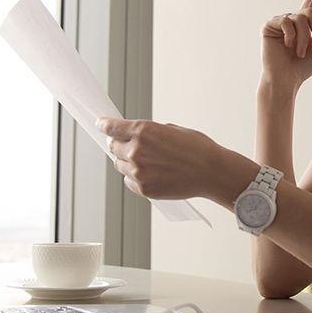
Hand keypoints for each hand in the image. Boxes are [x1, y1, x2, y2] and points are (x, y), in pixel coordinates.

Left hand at [96, 117, 222, 199]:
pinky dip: (135, 177)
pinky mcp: (143, 189)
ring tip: (147, 161)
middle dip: (117, 144)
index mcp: (143, 131)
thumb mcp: (171, 129)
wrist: (211, 171)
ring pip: (119, 165)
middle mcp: (136, 150)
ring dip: (126, 161)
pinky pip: (129, 181)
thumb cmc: (196, 147)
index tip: (100, 124)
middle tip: (126, 144)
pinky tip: (151, 173)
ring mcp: (138, 171)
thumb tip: (133, 137)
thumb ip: (148, 132)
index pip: (111, 127)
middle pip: (112, 147)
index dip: (103, 125)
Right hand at [261, 0, 311, 88]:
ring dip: (305, 37)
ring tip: (301, 52)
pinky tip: (289, 45)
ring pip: (300, 17)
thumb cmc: (303, 67)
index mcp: (304, 23)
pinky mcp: (269, 26)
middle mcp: (292, 20)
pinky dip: (291, 34)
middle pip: (311, 11)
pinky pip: (285, 21)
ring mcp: (280, 22)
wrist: (286, 80)